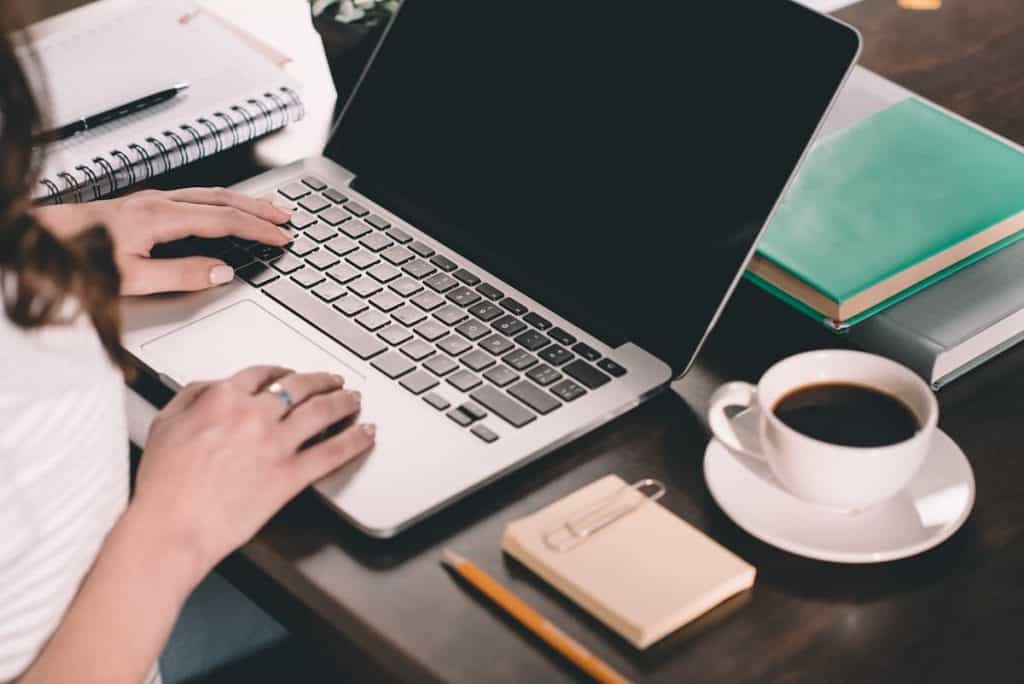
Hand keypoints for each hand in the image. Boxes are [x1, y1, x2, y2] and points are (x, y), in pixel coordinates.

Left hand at [35, 187, 291, 294]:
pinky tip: (222, 210)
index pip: (223, 220)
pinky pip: (194, 197)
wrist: (34, 240)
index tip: (281, 238)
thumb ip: (180, 275)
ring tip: (265, 211)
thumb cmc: (75, 260)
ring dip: (242, 203)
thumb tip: (221, 271)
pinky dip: (220, 203)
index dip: (257, 230)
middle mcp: (157, 203)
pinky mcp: (141, 205)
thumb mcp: (131, 279)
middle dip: (259, 209)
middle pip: (222, 199)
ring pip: (209, 194)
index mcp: (160, 218)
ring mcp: (149, 201)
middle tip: (287, 218)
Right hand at [131, 367, 373, 584]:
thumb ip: (191, 397)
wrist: (169, 526)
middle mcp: (253, 415)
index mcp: (222, 398)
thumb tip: (210, 387)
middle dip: (322, 380)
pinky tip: (366, 433)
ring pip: (321, 412)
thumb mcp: (164, 425)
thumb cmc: (161, 485)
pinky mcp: (290, 475)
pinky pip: (332, 451)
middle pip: (299, 386)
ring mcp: (275, 444)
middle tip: (334, 380)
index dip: (282, 371)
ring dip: (344, 401)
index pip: (263, 374)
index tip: (290, 373)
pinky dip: (354, 440)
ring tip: (354, 400)